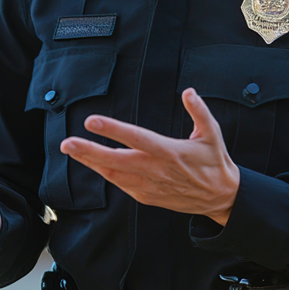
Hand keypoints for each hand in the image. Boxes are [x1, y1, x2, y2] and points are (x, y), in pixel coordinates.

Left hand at [59, 88, 239, 224]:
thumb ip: (199, 111)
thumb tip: (189, 91)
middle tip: (67, 142)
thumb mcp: (213, 134)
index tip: (92, 121)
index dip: (113, 130)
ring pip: (113, 175)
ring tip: (70, 149)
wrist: (221, 198)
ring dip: (90, 162)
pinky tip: (90, 162)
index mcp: (170, 152)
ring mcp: (150, 186)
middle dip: (90, 152)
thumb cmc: (214, 162)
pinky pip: (120, 184)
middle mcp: (156, 170)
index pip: (136, 138)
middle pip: (117, 161)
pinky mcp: (146, 196)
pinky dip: (103, 173)